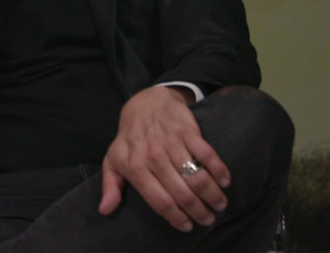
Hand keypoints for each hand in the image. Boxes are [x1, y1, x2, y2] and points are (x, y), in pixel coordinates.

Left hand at [99, 86, 229, 231]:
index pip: (160, 201)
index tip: (188, 226)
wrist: (144, 102)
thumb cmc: (129, 138)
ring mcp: (171, 143)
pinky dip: (220, 171)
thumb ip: (110, 186)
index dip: (176, 218)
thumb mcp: (112, 160)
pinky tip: (224, 181)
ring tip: (220, 204)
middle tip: (208, 219)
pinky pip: (208, 155)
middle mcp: (153, 156)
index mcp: (134, 167)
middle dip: (199, 211)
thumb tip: (105, 210)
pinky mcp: (187, 131)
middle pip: (182, 194)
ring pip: (197, 177)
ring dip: (213, 195)